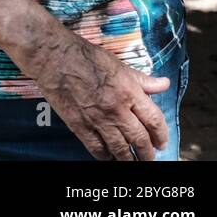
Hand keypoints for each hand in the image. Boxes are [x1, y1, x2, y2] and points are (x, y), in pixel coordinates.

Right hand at [22, 30, 170, 159]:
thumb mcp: (118, 64)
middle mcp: (116, 110)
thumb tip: (163, 84)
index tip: (161, 142)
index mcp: (129, 92)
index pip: (154, 121)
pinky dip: (105, 155)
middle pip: (139, 139)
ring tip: (132, 161)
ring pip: (120, 148)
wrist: (52, 56)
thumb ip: (142, 79)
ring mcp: (97, 119)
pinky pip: (96, 147)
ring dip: (128, 158)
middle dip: (147, 152)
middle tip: (149, 157)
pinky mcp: (78, 125)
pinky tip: (108, 156)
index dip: (161, 135)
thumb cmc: (83, 55)